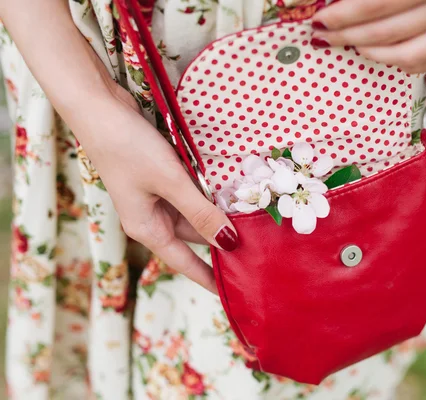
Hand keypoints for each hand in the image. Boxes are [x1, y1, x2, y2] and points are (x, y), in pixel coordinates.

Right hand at [77, 85, 237, 293]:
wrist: (100, 107)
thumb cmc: (128, 148)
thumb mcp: (170, 182)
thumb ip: (201, 213)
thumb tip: (228, 243)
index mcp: (148, 228)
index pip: (185, 262)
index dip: (209, 278)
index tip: (232, 292)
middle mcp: (153, 216)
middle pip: (195, 236)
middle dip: (223, 241)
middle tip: (259, 249)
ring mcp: (157, 195)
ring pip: (195, 212)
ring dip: (219, 214)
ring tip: (254, 222)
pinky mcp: (162, 175)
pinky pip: (191, 192)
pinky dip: (209, 194)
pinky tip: (232, 192)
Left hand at [311, 0, 425, 72]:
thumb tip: (338, 2)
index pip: (379, 2)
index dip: (345, 14)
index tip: (320, 18)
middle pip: (389, 31)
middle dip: (348, 35)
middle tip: (324, 35)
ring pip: (408, 55)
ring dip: (371, 53)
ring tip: (351, 44)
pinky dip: (401, 62)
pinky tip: (381, 52)